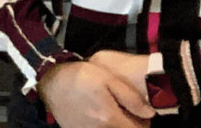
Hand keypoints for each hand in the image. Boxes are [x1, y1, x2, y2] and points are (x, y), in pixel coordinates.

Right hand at [40, 60, 154, 127]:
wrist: (51, 81)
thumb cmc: (81, 76)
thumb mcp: (108, 79)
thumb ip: (130, 97)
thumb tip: (149, 113)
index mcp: (110, 119)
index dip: (144, 122)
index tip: (140, 113)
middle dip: (130, 124)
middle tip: (127, 111)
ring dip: (115, 125)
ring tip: (111, 111)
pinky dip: (100, 125)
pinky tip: (96, 115)